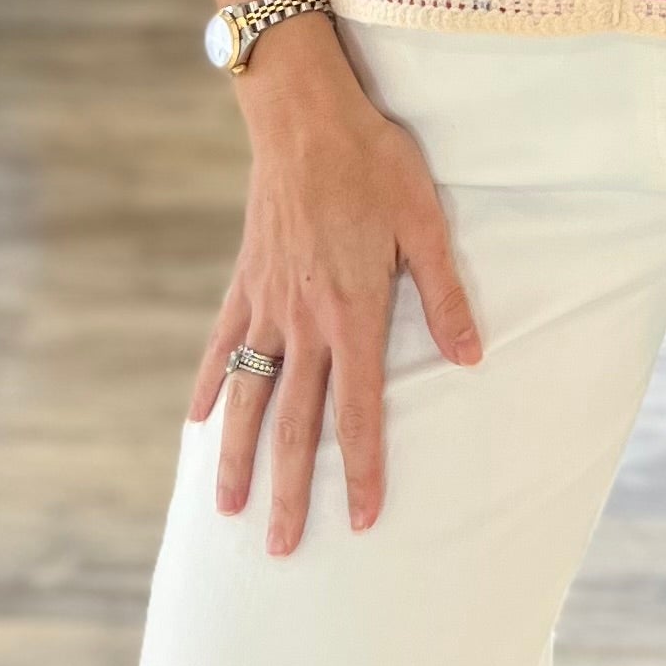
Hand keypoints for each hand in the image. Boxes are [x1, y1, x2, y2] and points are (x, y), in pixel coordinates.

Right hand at [190, 35, 479, 557]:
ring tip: (226, 508)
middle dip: (288, 491)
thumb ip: (443, 296)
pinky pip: (219, 345)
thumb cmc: (375, 163)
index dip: (359, 470)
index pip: (358, 412)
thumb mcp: (426, 224)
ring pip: (246, 396)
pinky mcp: (245, 282)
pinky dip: (205, 386)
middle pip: (294, 423)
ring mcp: (266, 305)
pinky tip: (193, 423)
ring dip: (235, 456)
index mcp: (352, 314)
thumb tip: (472, 360)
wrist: (304, 116)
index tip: (358, 520)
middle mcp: (303, 322)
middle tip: (281, 550)